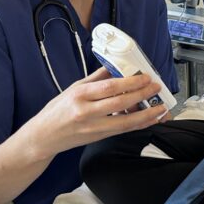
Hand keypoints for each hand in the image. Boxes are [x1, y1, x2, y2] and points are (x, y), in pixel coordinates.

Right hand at [22, 66, 168, 160]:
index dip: (130, 83)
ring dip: (146, 115)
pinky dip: (138, 125)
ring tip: (161, 107)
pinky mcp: (98, 138)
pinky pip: (122, 130)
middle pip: (119, 103)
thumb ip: (95, 78)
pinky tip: (150, 119)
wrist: (42, 137)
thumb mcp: (73, 88)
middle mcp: (86, 112)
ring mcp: (92, 127)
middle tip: (156, 87)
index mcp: (79, 95)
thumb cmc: (56, 111)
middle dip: (141, 95)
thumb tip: (115, 65)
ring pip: (125, 122)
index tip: (145, 77)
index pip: (109, 87)